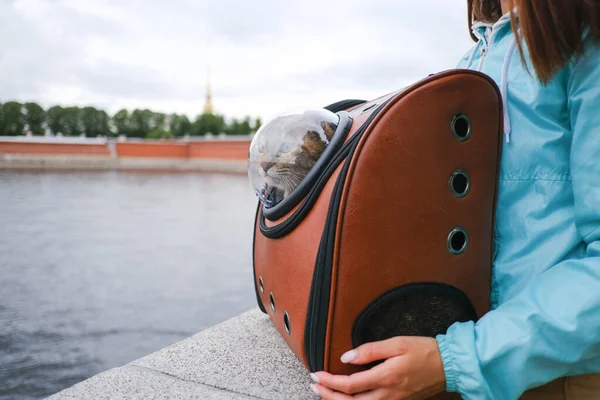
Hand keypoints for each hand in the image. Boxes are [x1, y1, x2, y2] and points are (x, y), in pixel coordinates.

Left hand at [309, 336, 445, 399]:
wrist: (449, 365)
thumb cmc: (424, 351)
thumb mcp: (397, 343)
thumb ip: (370, 350)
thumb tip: (346, 357)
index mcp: (385, 377)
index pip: (350, 385)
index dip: (329, 381)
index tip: (316, 374)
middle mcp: (387, 394)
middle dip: (328, 395)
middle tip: (314, 385)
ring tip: (324, 393)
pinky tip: (347, 397)